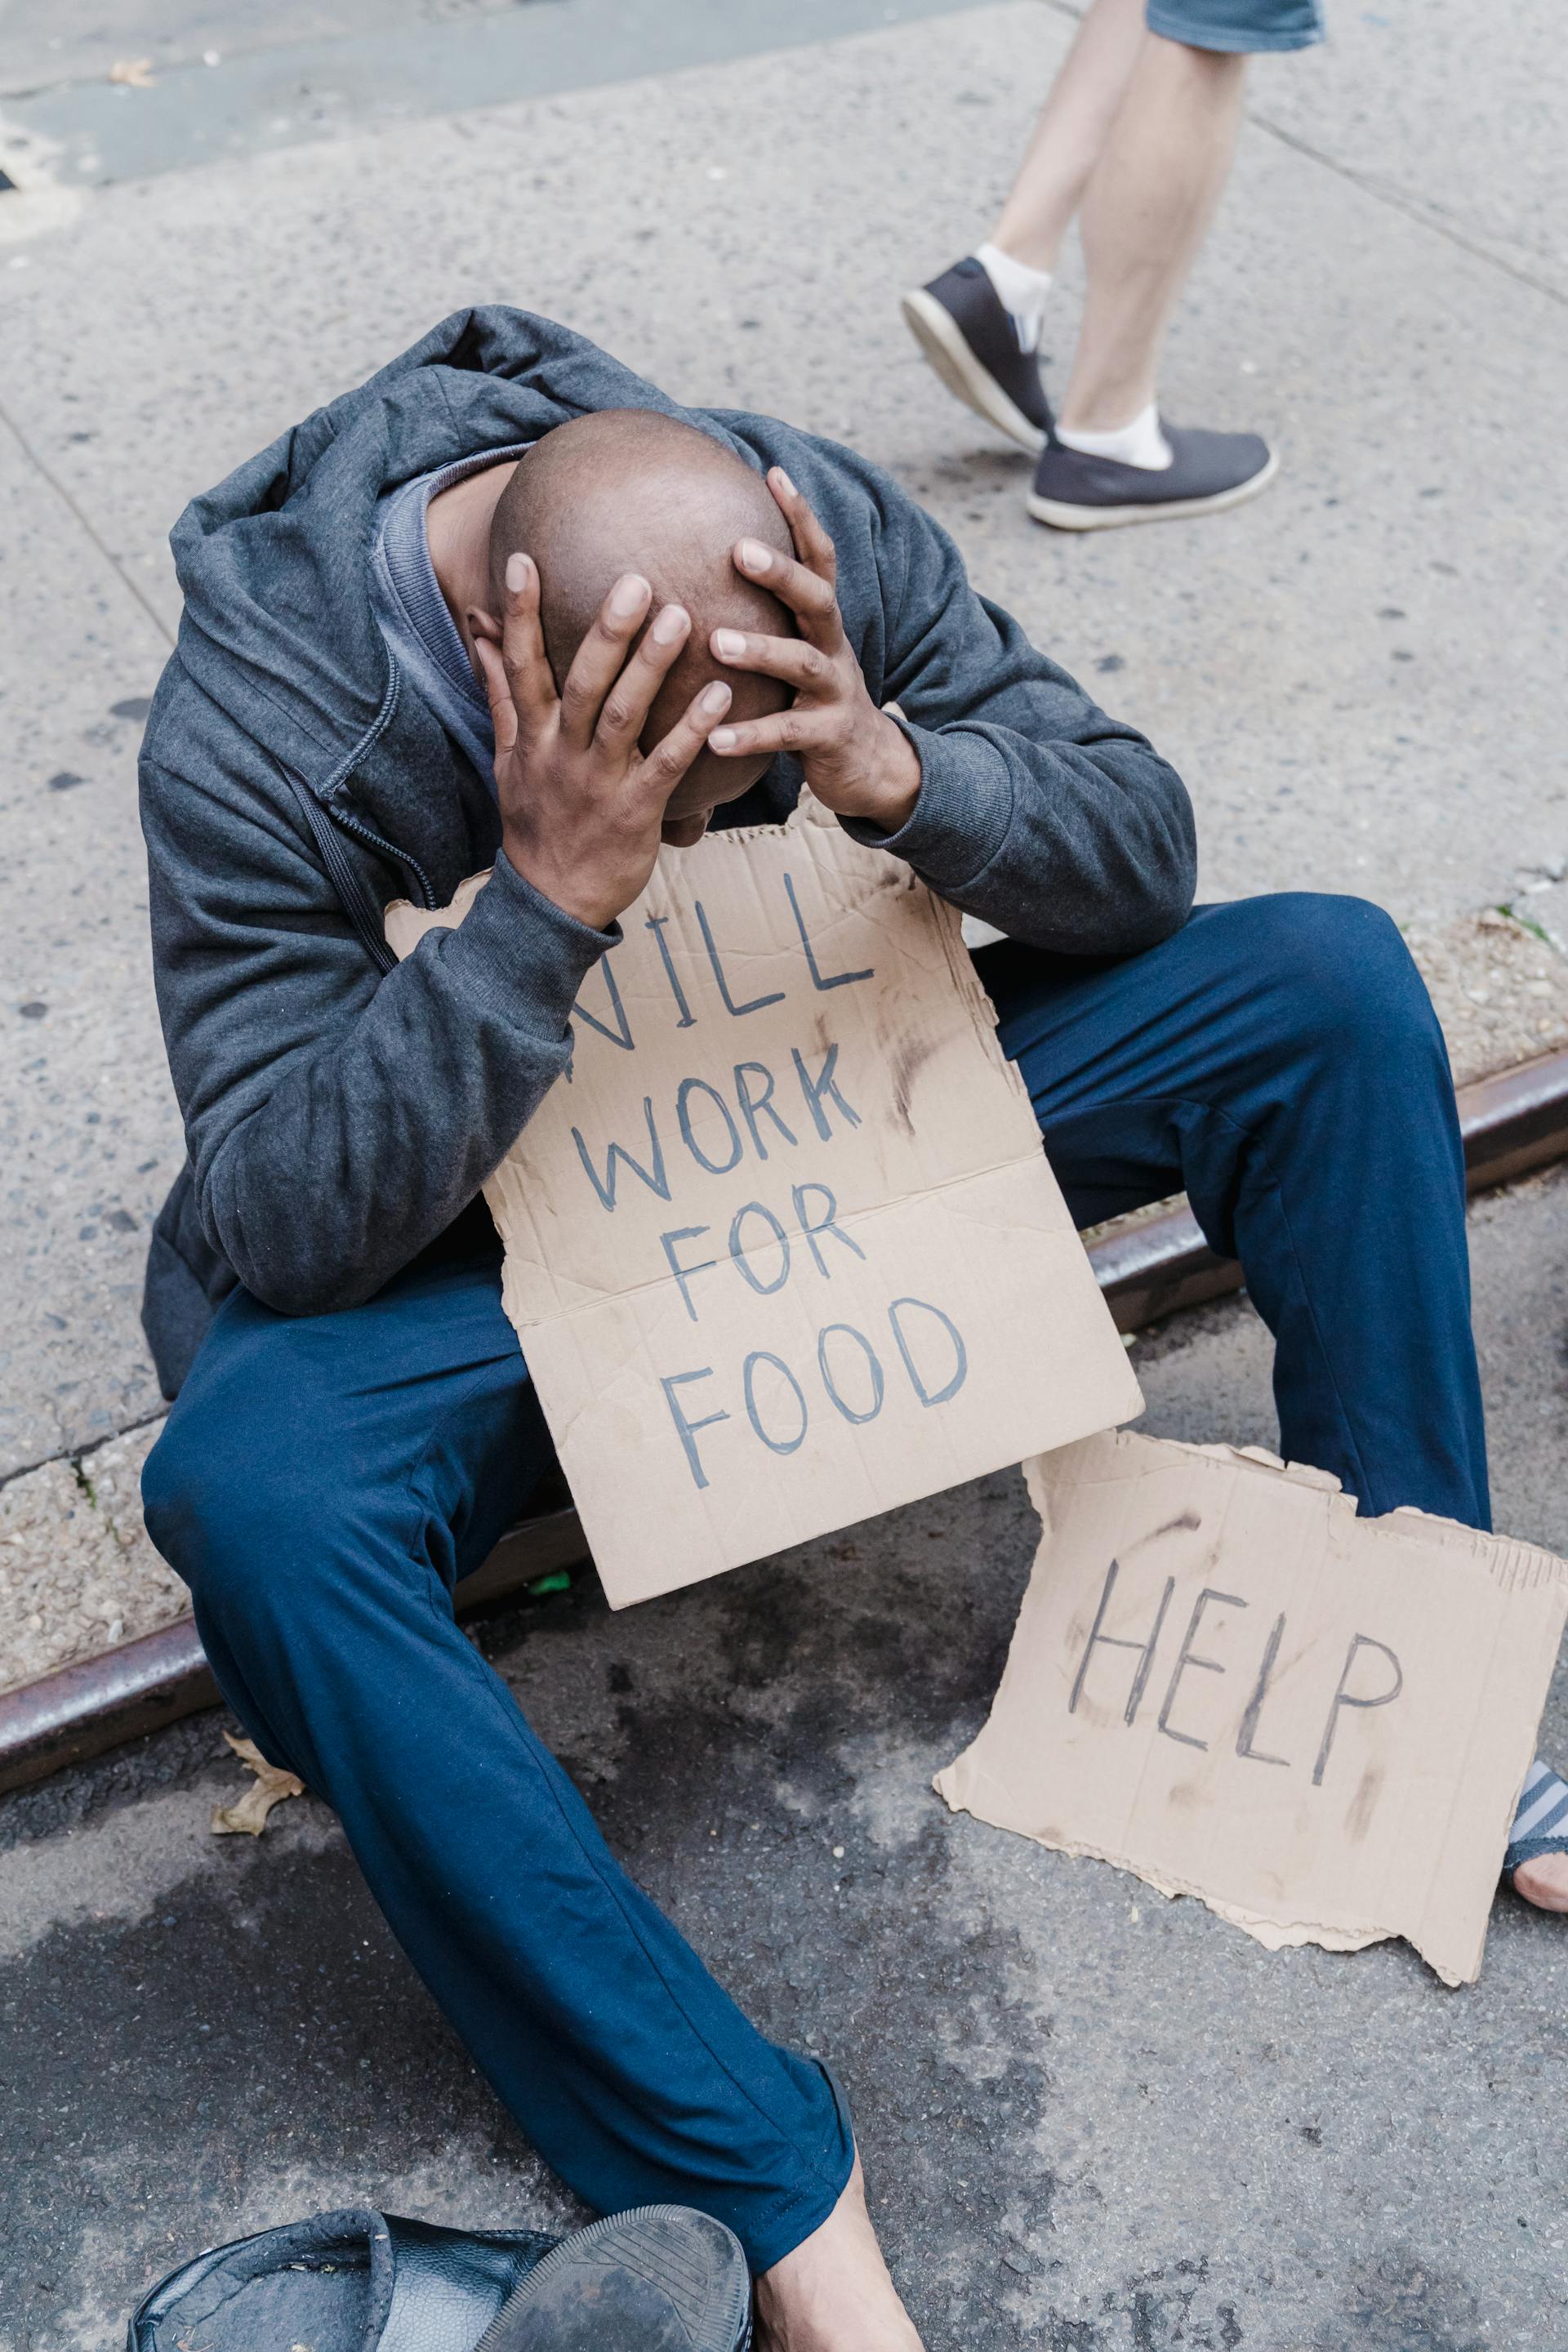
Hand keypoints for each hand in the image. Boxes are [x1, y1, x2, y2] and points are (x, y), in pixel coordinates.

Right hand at [470, 556, 732, 930]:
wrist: (552, 901)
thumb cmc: (536, 822)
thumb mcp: (507, 759)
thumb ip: (502, 694)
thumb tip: (480, 635)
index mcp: (532, 736)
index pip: (521, 665)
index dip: (521, 614)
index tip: (524, 559)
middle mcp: (561, 753)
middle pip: (581, 682)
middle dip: (607, 631)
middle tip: (637, 579)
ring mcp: (598, 782)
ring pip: (623, 715)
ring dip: (652, 666)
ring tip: (682, 618)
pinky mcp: (636, 811)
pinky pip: (667, 764)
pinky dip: (692, 730)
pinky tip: (721, 695)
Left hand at [708, 469, 921, 833]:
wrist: (869, 767)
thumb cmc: (814, 702)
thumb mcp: (799, 651)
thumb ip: (772, 614)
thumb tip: (716, 559)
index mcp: (823, 624)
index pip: (819, 558)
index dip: (802, 516)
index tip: (774, 472)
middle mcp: (834, 649)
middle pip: (816, 599)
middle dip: (781, 572)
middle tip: (737, 550)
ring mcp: (835, 693)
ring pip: (802, 664)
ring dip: (761, 651)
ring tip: (716, 643)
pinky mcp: (828, 738)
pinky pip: (787, 734)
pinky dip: (750, 736)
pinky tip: (713, 738)